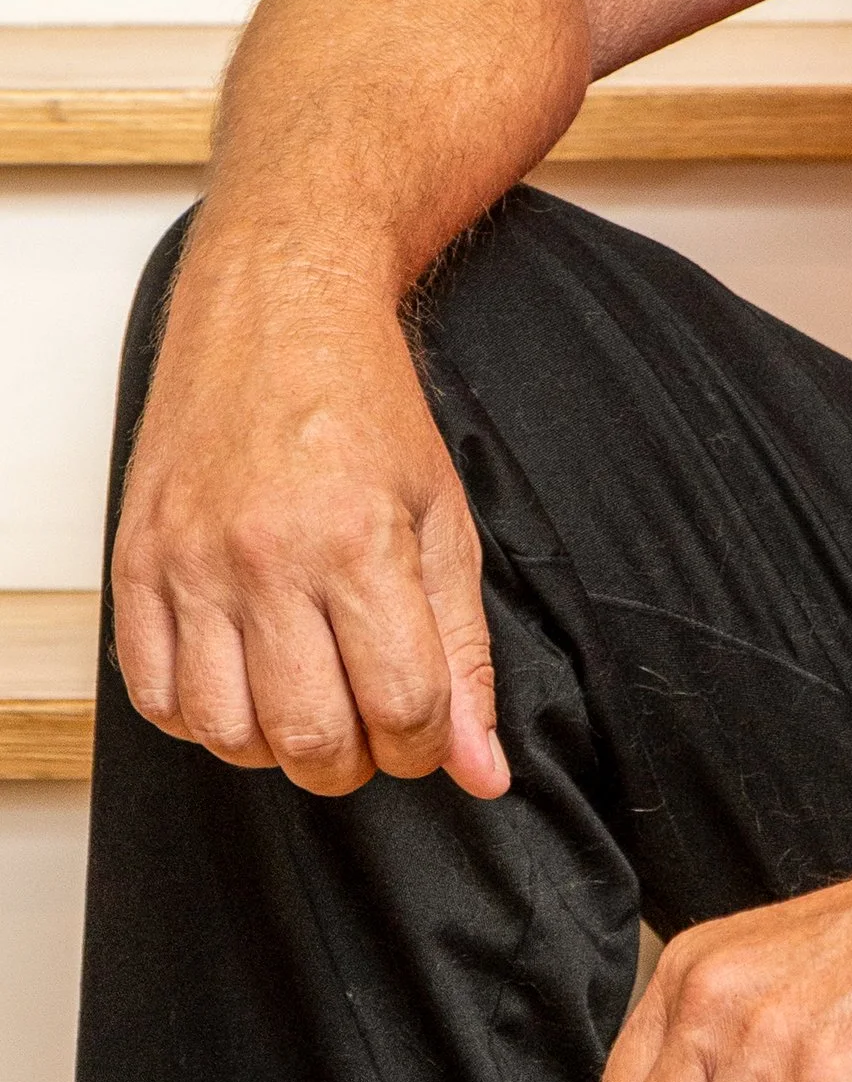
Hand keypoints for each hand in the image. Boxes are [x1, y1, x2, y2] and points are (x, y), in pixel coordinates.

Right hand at [111, 238, 508, 799]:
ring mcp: (190, 563)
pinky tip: (243, 681)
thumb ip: (465, 649)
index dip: (431, 743)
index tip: (433, 727)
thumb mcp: (443, 517)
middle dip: (359, 761)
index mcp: (357, 540)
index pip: (402, 705)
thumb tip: (484, 769)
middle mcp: (265, 558)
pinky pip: (151, 696)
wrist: (277, 312)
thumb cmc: (366, 407)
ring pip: (227, 734)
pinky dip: (202, 716)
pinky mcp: (136, 564)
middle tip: (375, 723)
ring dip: (279, 747)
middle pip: (310, 738)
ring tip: (312, 700)